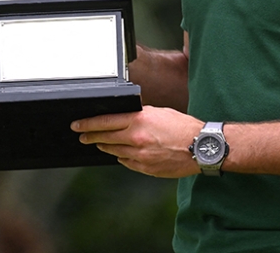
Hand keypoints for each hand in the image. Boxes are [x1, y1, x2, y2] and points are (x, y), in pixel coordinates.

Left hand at [71, 106, 202, 177]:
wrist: (201, 147)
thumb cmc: (183, 127)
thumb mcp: (158, 112)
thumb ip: (139, 115)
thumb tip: (124, 117)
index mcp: (139, 120)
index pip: (105, 122)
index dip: (88, 124)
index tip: (78, 125)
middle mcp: (137, 138)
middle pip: (105, 138)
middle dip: (91, 137)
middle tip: (83, 136)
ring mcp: (140, 156)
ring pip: (114, 151)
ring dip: (105, 147)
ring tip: (100, 143)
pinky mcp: (146, 168)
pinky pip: (126, 162)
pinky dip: (122, 156)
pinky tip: (121, 153)